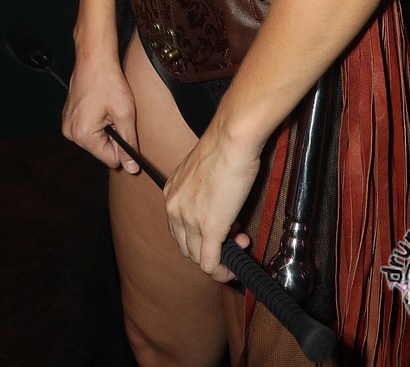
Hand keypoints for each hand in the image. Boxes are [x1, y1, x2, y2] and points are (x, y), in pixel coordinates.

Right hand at [62, 53, 139, 173]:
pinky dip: (97, 120)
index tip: (124, 126)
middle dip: (113, 134)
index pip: (111, 159)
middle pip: (102, 150)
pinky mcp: (68, 116)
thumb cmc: (108, 81)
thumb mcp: (125, 113)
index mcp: (83, 135)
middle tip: (115, 112)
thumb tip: (131, 168)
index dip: (123, 145)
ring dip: (106, 127)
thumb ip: (128, 144)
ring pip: (96, 139)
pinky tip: (100, 103)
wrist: (94, 57)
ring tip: (107, 106)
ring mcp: (67, 124)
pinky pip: (88, 128)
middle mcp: (71, 133)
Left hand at [162, 122, 258, 282]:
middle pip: (185, 246)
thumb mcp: (200, 172)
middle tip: (232, 237)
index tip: (221, 227)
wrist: (231, 139)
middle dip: (209, 248)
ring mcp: (190, 220)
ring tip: (238, 242)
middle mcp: (174, 208)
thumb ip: (201, 192)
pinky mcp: (210, 228)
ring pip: (197, 258)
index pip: (178, 229)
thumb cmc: (222, 147)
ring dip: (219, 258)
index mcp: (171, 193)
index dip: (199, 235)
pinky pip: (210, 264)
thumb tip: (216, 207)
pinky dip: (221, 271)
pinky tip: (232, 267)